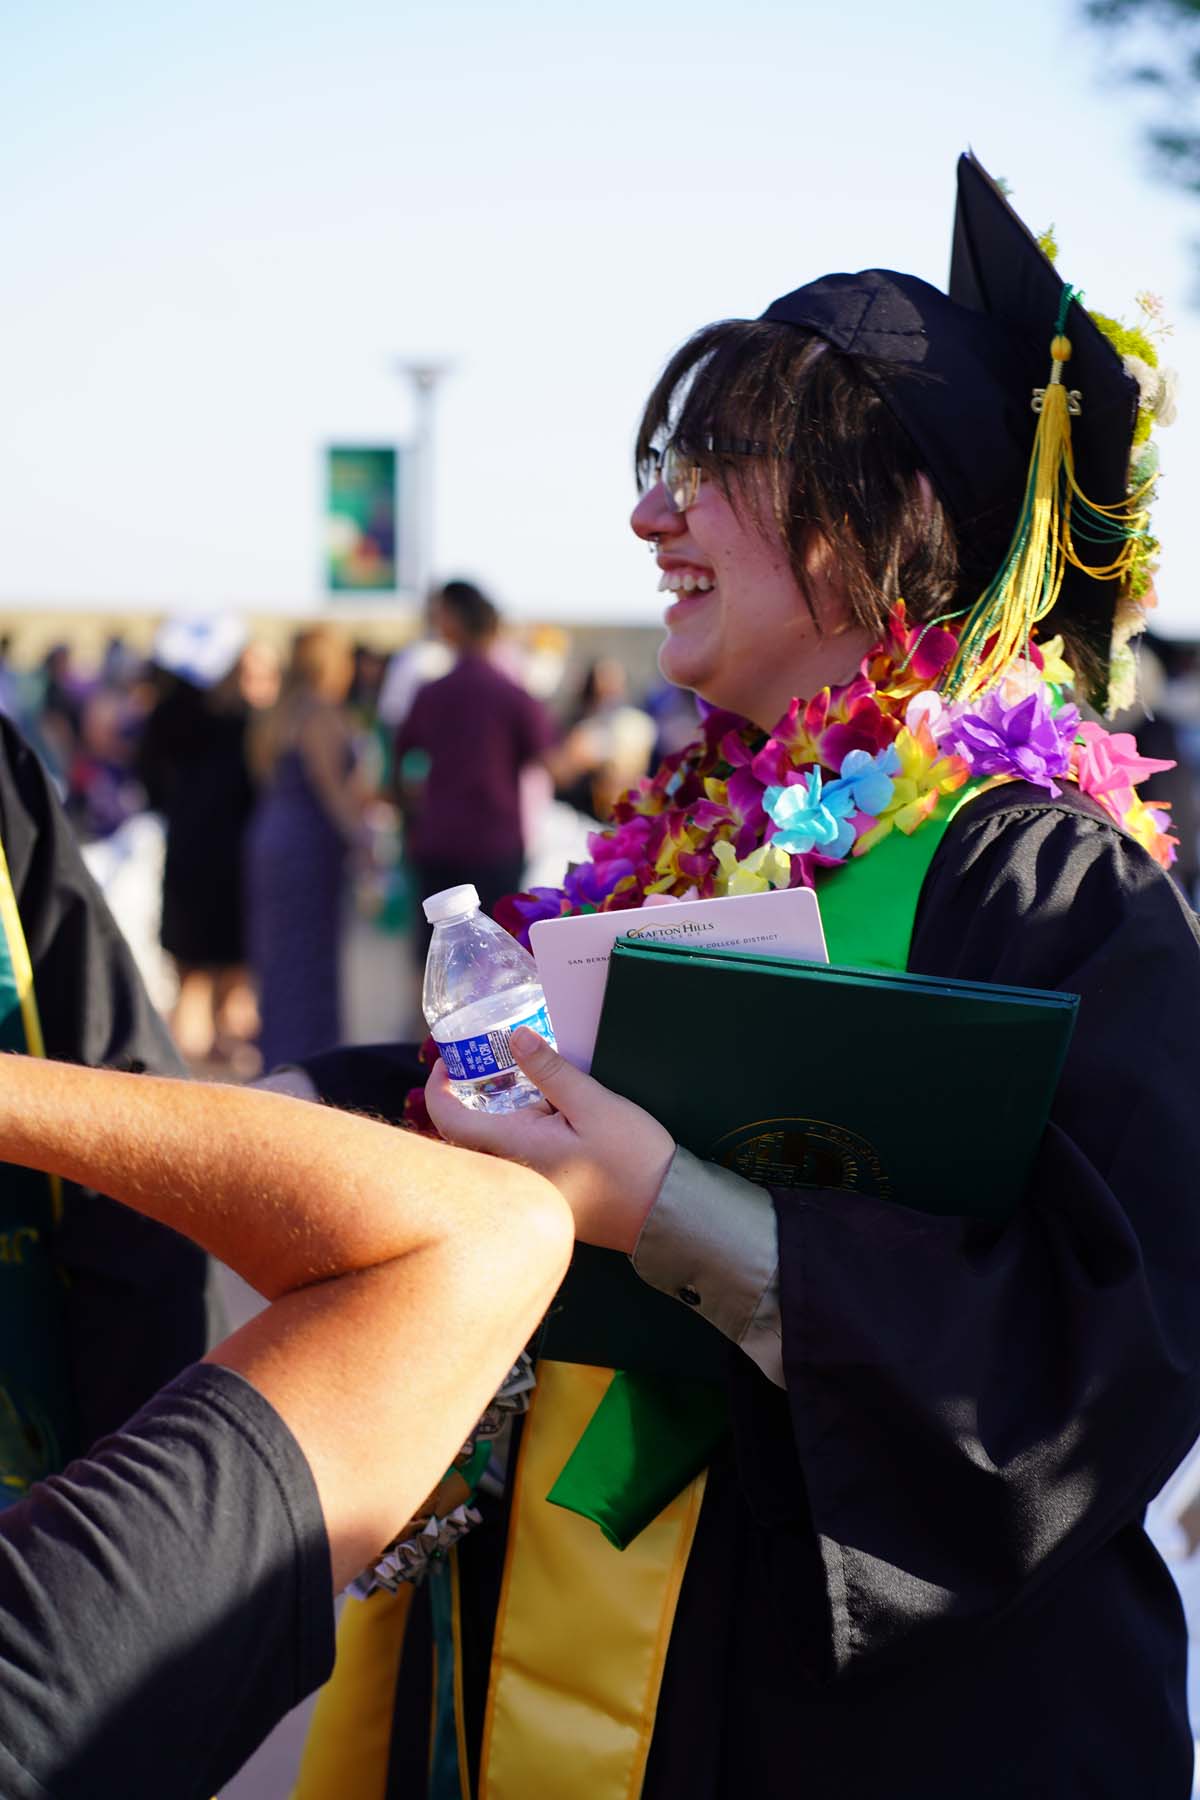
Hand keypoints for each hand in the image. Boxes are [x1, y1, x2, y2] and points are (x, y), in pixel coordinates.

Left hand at [424, 1027, 674, 1253]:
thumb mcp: (595, 1104)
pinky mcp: (545, 1191)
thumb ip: (551, 1071)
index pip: (450, 1120)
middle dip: (469, 1093)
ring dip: (494, 1110)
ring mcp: (527, 1187)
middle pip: (465, 1132)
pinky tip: (542, 1109)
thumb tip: (514, 1038)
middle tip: (486, 1058)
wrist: (665, 1214)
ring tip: (516, 1076)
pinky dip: (515, 1128)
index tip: (449, 1060)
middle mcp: (512, 1174)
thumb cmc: (633, 1160)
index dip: (438, 1087)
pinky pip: (513, 1157)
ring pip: (490, 1143)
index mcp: (515, 1150)